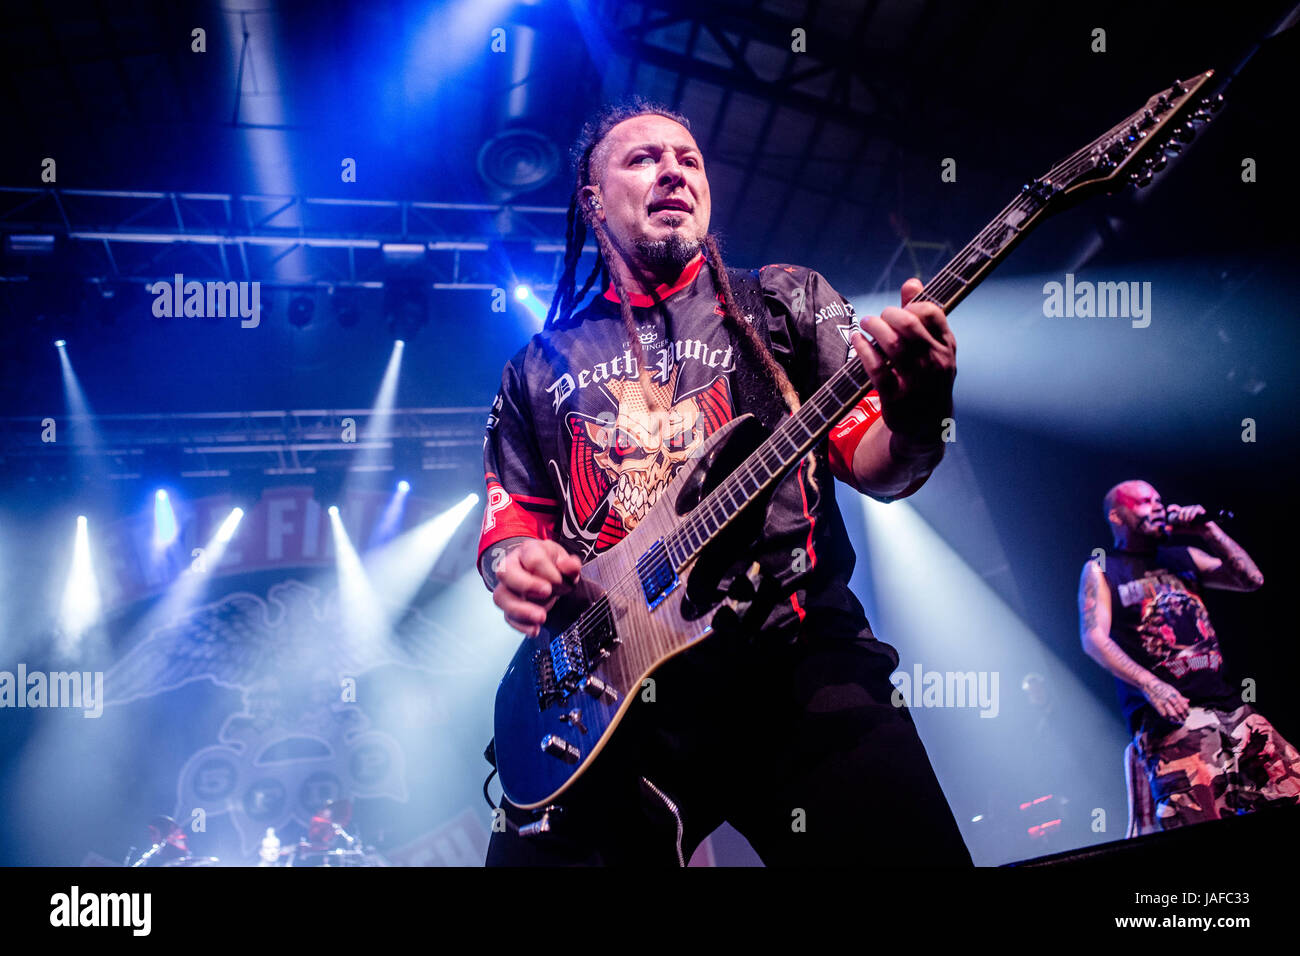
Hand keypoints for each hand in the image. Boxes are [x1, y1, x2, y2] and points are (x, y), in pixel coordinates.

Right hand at [492, 539, 581, 636]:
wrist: (545, 576)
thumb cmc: (552, 566)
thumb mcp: (565, 562)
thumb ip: (571, 565)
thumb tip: (568, 565)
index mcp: (528, 551)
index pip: (532, 558)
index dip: (548, 572)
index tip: (559, 581)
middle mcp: (512, 566)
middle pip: (505, 573)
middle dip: (526, 585)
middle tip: (547, 592)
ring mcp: (506, 587)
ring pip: (501, 597)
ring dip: (521, 610)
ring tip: (541, 617)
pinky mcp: (508, 605)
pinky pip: (507, 617)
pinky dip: (521, 626)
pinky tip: (535, 629)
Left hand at [850, 278, 955, 442]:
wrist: (927, 426)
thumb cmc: (928, 377)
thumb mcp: (934, 349)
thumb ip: (922, 314)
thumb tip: (912, 282)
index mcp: (947, 347)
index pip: (931, 312)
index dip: (911, 304)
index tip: (900, 310)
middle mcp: (935, 363)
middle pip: (908, 325)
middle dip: (887, 314)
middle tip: (878, 317)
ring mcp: (917, 381)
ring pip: (891, 344)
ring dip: (873, 328)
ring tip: (866, 324)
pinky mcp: (896, 398)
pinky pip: (876, 368)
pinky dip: (863, 349)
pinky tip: (857, 340)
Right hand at [1141, 676, 1189, 722]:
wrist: (1148, 683)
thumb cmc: (1161, 687)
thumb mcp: (1172, 689)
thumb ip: (1179, 696)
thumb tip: (1188, 701)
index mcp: (1175, 694)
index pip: (1184, 705)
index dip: (1187, 712)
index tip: (1187, 715)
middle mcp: (1170, 697)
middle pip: (1180, 710)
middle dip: (1183, 717)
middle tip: (1184, 720)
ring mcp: (1163, 701)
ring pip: (1173, 714)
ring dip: (1176, 719)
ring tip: (1178, 721)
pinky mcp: (1157, 705)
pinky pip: (1164, 714)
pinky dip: (1168, 718)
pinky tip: (1170, 719)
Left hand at [1163, 503, 1208, 535]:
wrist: (1203, 531)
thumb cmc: (1193, 529)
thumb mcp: (1182, 529)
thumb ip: (1174, 529)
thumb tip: (1165, 528)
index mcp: (1182, 513)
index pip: (1176, 508)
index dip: (1172, 507)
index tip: (1168, 510)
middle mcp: (1187, 509)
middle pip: (1180, 510)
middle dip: (1180, 518)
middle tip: (1183, 524)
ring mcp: (1193, 508)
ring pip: (1186, 510)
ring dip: (1186, 519)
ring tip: (1188, 524)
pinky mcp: (1199, 509)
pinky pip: (1193, 510)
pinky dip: (1191, 516)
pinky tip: (1191, 520)